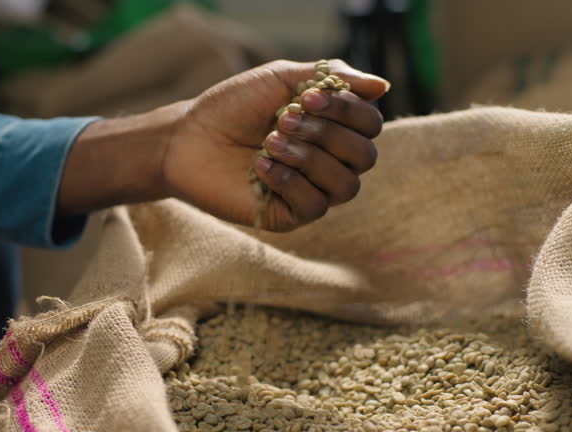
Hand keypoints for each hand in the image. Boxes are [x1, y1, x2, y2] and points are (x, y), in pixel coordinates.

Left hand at [163, 59, 387, 230]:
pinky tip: (261, 167)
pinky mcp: (289, 215)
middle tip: (284, 119)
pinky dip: (290, 181)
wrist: (187, 138)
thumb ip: (332, 77)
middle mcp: (328, 161)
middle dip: (326, 134)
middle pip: (364, 155)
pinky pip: (315, 206)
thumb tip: (384, 87)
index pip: (370, 124)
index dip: (347, 110)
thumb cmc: (232, 107)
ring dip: (309, 158)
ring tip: (270, 142)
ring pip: (346, 185)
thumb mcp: (282, 79)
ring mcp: (311, 190)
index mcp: (331, 127)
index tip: (306, 96)